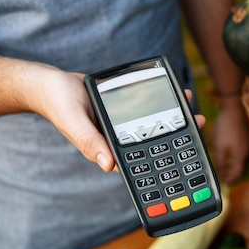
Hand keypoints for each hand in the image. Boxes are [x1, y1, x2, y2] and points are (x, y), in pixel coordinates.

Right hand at [31, 67, 204, 171]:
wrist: (49, 83)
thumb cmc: (58, 104)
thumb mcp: (74, 123)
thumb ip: (90, 143)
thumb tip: (109, 165)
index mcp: (108, 148)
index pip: (139, 161)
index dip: (162, 161)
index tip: (185, 156)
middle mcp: (118, 137)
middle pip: (152, 140)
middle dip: (176, 134)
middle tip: (198, 122)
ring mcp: (121, 123)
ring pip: (152, 122)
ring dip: (172, 116)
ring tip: (192, 107)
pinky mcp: (122, 109)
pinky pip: (145, 106)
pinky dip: (159, 101)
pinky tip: (174, 95)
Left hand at [212, 96, 248, 183]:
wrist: (236, 106)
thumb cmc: (227, 125)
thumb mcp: (219, 145)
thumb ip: (221, 161)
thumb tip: (221, 172)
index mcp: (241, 156)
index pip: (236, 174)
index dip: (229, 179)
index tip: (223, 183)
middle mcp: (248, 153)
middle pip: (241, 169)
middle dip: (232, 174)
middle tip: (224, 177)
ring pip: (243, 161)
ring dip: (235, 166)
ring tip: (226, 167)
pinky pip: (244, 153)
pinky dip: (237, 158)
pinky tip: (232, 154)